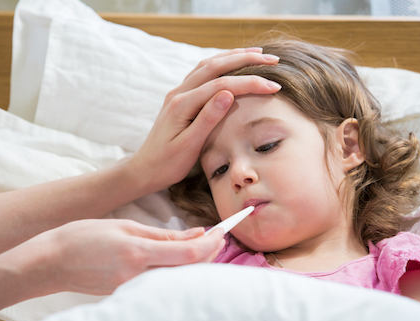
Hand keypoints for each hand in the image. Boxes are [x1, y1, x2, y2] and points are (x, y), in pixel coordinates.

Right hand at [46, 219, 224, 294]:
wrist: (51, 262)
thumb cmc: (84, 237)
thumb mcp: (125, 226)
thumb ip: (163, 235)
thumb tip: (196, 234)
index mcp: (138, 254)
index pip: (189, 254)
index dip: (212, 244)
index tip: (223, 231)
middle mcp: (138, 277)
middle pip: (188, 270)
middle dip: (210, 254)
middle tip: (218, 236)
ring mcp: (133, 289)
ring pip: (178, 278)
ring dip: (196, 262)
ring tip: (204, 244)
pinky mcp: (128, 294)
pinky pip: (162, 282)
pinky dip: (177, 269)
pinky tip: (180, 257)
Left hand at [129, 48, 280, 191]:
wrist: (145, 169)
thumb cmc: (168, 163)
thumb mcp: (189, 146)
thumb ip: (207, 118)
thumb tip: (228, 93)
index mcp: (182, 105)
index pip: (221, 85)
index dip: (249, 82)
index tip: (273, 85)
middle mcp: (179, 93)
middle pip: (215, 66)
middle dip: (245, 59)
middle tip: (272, 59)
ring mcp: (178, 93)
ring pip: (208, 65)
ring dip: (233, 56)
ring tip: (257, 53)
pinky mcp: (181, 97)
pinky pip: (202, 72)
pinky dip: (221, 64)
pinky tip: (233, 63)